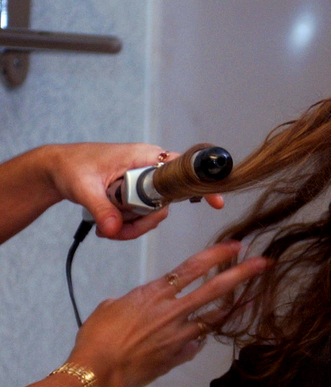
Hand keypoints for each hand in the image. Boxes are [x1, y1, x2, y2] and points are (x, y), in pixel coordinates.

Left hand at [44, 142, 224, 239]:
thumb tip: (113, 230)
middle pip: (166, 203)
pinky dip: (128, 226)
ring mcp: (145, 182)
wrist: (58, 168)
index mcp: (145, 156)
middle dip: (143, 222)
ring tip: (106, 229)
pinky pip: (144, 215)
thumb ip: (101, 209)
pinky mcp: (139, 193)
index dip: (201, 186)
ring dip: (133, 227)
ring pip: (155, 213)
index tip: (216, 202)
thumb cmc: (72, 167)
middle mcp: (150, 168)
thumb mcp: (84, 188)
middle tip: (117, 229)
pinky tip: (109, 226)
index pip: (184, 168)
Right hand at [66, 241, 264, 386]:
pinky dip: (201, 339)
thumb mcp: (110, 308)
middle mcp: (173, 311)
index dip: (217, 255)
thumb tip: (138, 306)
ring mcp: (180, 335)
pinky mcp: (179, 356)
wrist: (97, 372)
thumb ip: (132, 301)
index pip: (193, 267)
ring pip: (215, 317)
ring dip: (234, 306)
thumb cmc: (97, 338)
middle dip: (242, 273)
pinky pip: (197, 344)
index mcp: (155, 293)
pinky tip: (204, 337)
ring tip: (253, 297)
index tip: (236, 246)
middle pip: (215, 288)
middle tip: (263, 264)